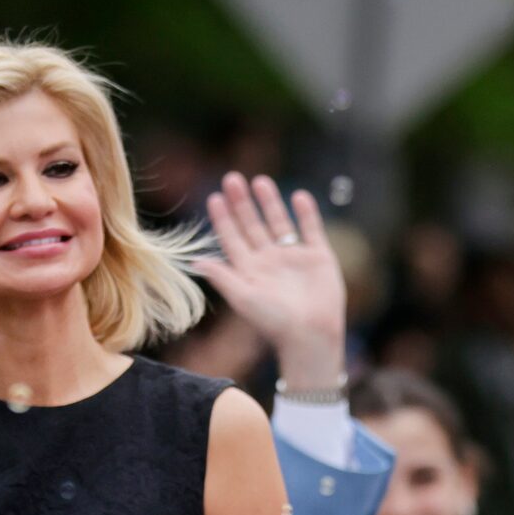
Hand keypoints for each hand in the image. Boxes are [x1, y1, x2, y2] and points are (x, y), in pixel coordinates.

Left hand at [198, 173, 346, 391]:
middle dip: (242, 203)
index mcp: (250, 271)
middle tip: (232, 178)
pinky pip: (311, 230)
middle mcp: (270, 261)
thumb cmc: (275, 322)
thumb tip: (194, 261)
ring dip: (269, 203)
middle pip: (252, 226)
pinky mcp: (319, 257)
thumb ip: (222, 277)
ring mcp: (294, 258)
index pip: (232, 239)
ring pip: (279, 223)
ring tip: (259, 181)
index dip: (223, 219)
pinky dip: (306, 214)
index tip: (214, 197)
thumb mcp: (244, 298)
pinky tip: (299, 196)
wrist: (312, 335)